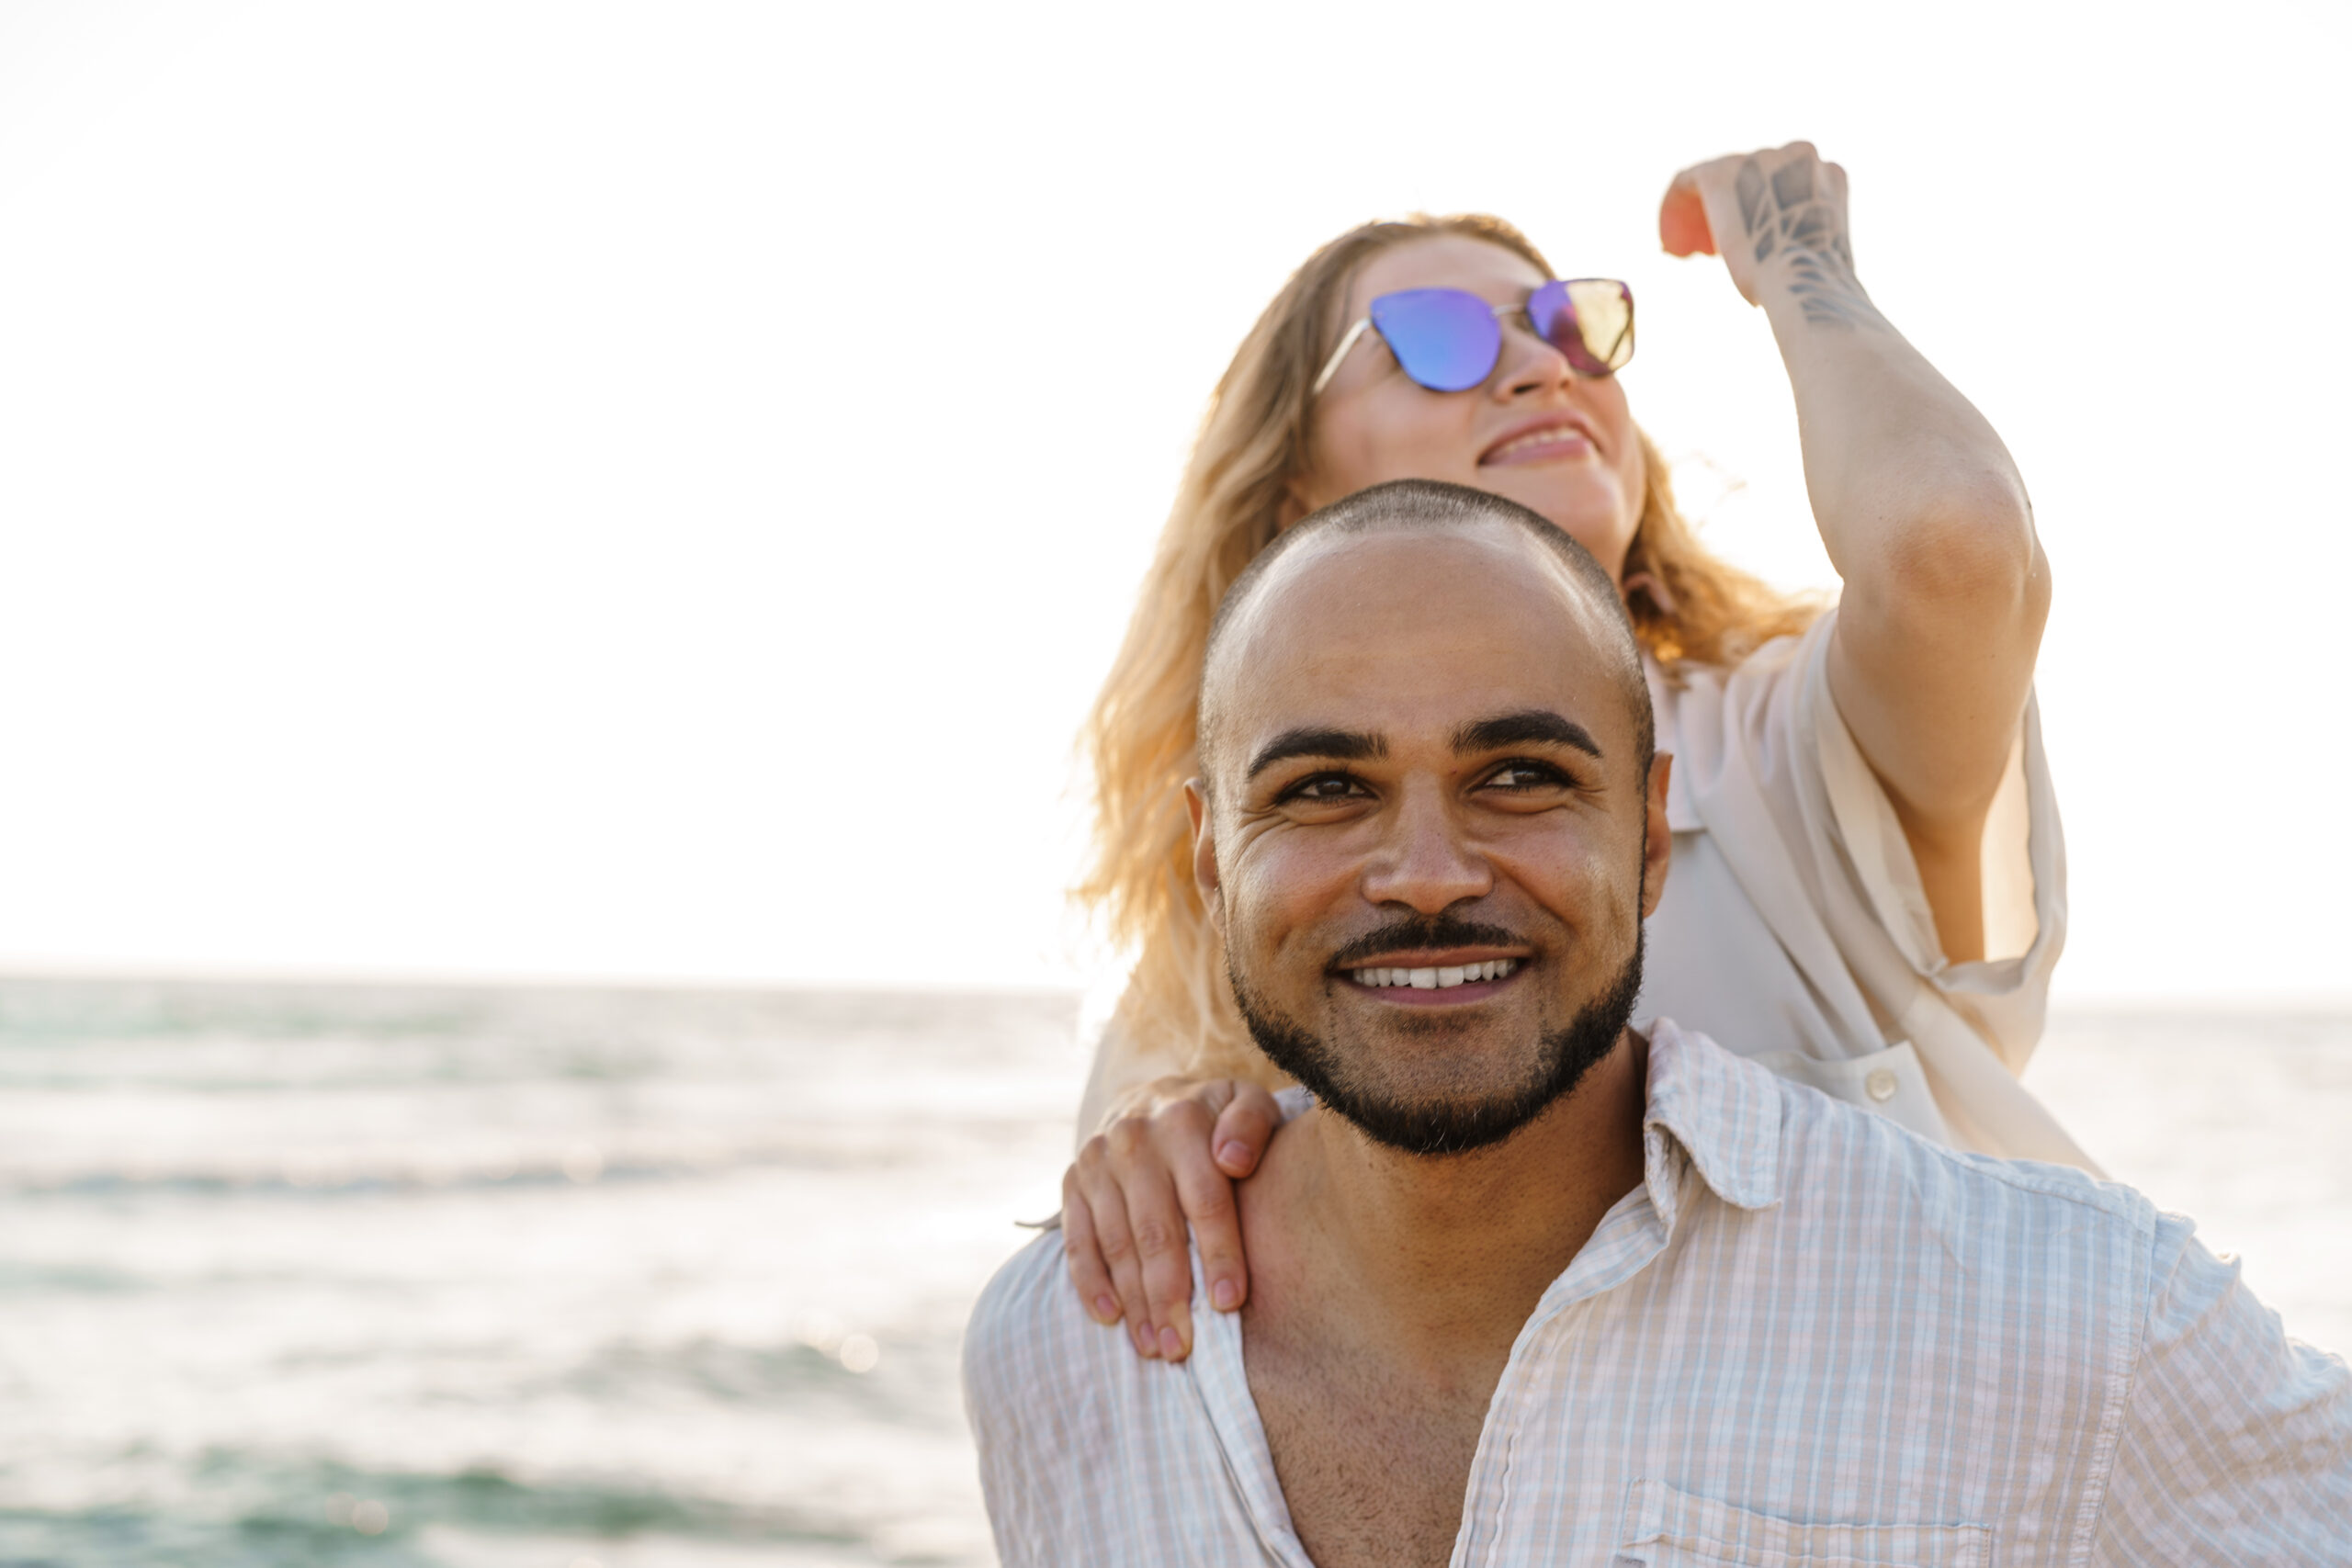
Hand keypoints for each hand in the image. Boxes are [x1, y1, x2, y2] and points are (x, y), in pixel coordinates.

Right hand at [1061, 1075, 1281, 1361]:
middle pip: (1155, 1230)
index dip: (1218, 1253)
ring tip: (1156, 1347)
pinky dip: (1090, 1283)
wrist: (1153, 1096)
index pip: (1204, 1199)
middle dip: (1170, 1294)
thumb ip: (1252, 1124)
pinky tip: (1111, 1319)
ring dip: (1134, 1301)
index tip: (1229, 1303)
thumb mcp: (1247, 1102)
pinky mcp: (1072, 1181)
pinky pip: (1077, 1240)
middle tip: (1184, 1346)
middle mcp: (1134, 1139)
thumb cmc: (1217, 1116)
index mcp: (1183, 1121)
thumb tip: (1234, 1160)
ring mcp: (1097, 1161)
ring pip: (1116, 1243)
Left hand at [1661, 142, 1872, 326]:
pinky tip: (1670, 245)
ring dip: (1701, 216)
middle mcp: (1800, 156)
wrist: (1803, 280)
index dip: (1759, 214)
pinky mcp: (1719, 173)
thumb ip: (1800, 244)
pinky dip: (1675, 211)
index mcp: (1830, 175)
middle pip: (1750, 178)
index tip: (1744, 245)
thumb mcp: (1816, 262)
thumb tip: (1783, 263)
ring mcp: (1760, 158)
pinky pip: (1687, 183)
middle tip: (1708, 250)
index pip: (1784, 183)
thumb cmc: (1814, 287)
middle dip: (1730, 214)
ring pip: (1719, 181)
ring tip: (1688, 251)